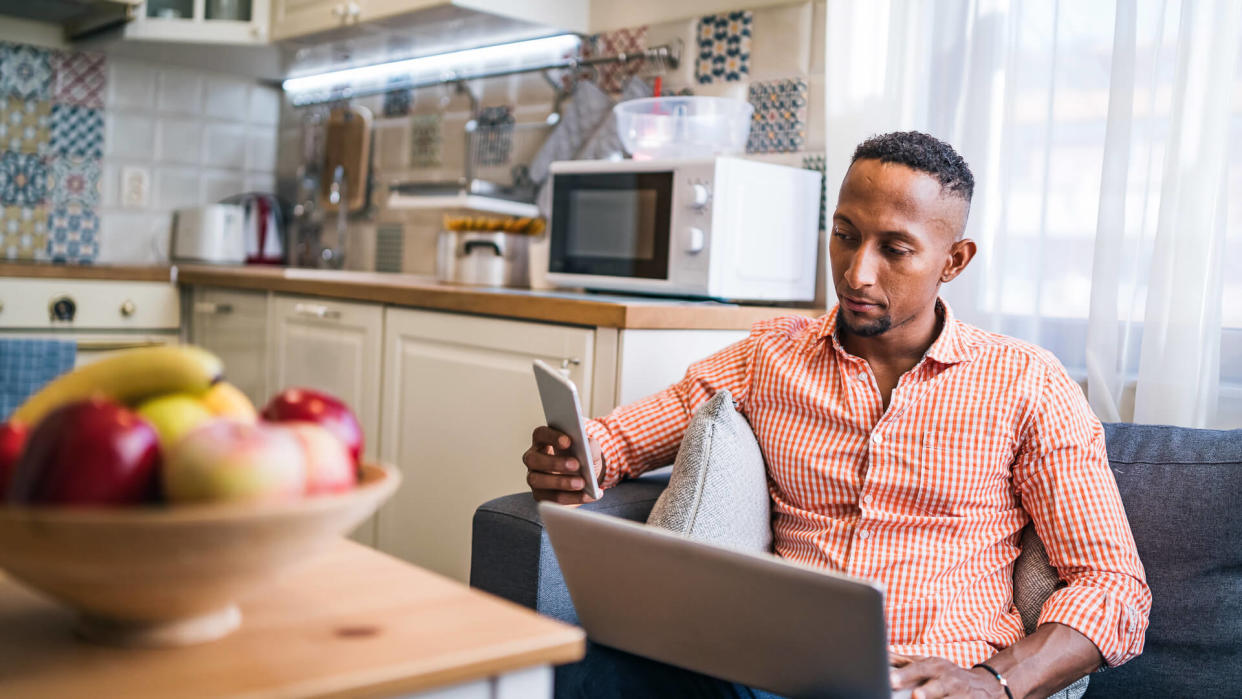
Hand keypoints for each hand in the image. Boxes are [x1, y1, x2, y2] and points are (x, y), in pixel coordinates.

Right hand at [522, 426, 602, 504]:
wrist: (586, 479)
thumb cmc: (583, 459)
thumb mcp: (589, 451)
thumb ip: (590, 446)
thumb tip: (589, 446)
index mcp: (542, 440)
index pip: (541, 434)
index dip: (552, 437)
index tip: (568, 441)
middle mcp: (533, 458)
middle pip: (533, 459)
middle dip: (554, 462)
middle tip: (576, 465)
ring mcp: (534, 478)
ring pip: (538, 481)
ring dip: (561, 483)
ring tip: (582, 483)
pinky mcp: (540, 495)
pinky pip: (551, 499)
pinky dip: (572, 498)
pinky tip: (588, 495)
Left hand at [890, 654, 1006, 698]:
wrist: (983, 685)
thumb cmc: (945, 674)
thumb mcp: (927, 664)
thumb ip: (903, 662)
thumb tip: (880, 654)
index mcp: (935, 666)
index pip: (919, 669)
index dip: (906, 675)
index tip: (891, 681)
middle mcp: (948, 680)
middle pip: (936, 686)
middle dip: (926, 692)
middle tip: (916, 696)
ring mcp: (960, 695)